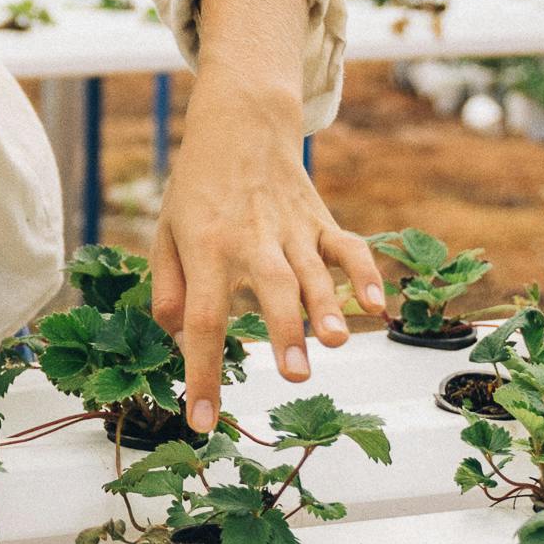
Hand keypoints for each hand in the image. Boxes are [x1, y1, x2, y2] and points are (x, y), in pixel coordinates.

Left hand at [142, 0, 376, 427]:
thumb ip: (168, 284)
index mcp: (204, 248)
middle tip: (292, 374)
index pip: (200, 317)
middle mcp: (250, 240)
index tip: (203, 421)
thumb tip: (173, 335)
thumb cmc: (197, 187)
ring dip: (326, 306)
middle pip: (268, 289)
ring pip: (312, 271)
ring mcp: (290, 229)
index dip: (201, 371)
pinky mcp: (319, 220)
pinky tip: (378, 305)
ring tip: (335, 343)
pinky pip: (348, 247)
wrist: (240, 122)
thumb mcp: (166, 230)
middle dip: (282, 331)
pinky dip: (366, 273)